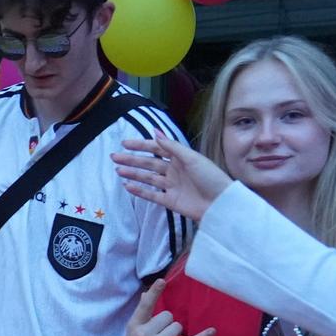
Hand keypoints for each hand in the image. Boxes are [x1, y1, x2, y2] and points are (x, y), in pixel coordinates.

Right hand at [112, 136, 231, 222]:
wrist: (220, 203)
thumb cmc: (211, 177)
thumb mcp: (192, 158)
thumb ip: (172, 146)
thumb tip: (155, 132)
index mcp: (180, 158)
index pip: (157, 148)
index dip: (141, 145)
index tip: (125, 143)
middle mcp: (174, 170)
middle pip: (149, 163)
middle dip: (132, 160)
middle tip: (115, 157)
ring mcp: (171, 186)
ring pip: (148, 178)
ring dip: (133, 174)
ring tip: (118, 170)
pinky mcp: (170, 201)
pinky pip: (152, 195)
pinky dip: (140, 191)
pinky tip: (128, 186)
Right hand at [118, 279, 214, 335]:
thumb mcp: (132, 332)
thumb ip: (141, 314)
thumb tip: (145, 294)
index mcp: (134, 326)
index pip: (145, 306)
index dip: (154, 293)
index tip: (162, 281)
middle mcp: (145, 334)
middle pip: (167, 315)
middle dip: (166, 323)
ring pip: (177, 326)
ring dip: (173, 333)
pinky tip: (212, 331)